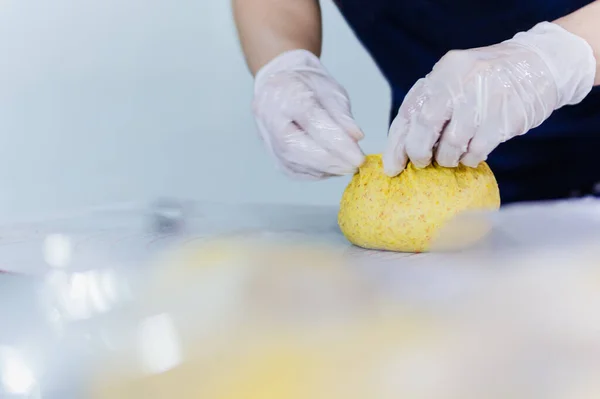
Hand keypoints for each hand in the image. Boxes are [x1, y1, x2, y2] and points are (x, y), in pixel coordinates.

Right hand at [253, 50, 364, 179]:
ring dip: (326, 169)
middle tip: (356, 165)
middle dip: (332, 161)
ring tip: (347, 164)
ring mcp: (269, 140)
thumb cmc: (308, 85)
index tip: (359, 158)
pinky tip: (332, 167)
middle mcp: (270, 119)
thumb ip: (342, 115)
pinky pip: (296, 171)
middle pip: (299, 149)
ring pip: (297, 164)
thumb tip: (355, 138)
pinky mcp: (273, 156)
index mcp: (286, 95)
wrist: (280, 85)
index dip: (337, 143)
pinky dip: (317, 173)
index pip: (312, 122)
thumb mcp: (331, 90)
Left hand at [383, 22, 595, 175]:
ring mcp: (484, 100)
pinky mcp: (504, 119)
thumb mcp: (455, 78)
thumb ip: (431, 103)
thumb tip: (403, 145)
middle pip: (426, 125)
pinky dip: (470, 158)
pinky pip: (477, 151)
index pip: (409, 111)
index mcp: (443, 72)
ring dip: (448, 158)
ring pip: (452, 144)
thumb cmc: (487, 79)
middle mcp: (461, 83)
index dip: (397, 144)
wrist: (540, 65)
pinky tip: (471, 154)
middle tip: (422, 163)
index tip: (392, 167)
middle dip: (419, 152)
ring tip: (451, 156)